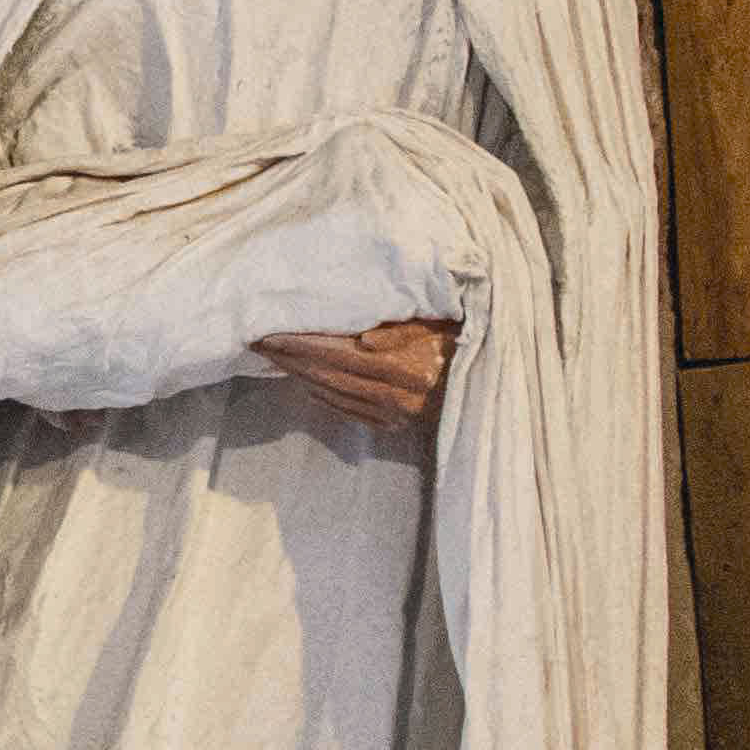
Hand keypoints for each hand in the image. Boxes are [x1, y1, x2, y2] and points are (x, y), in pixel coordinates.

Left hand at [255, 316, 456, 431]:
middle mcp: (394, 396)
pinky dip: (323, 397)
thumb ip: (401, 332)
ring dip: (300, 377)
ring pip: (334, 395)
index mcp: (403, 368)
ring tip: (275, 360)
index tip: (269, 334)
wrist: (490, 380)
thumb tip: (363, 341)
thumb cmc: (461, 339)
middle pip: (329, 375)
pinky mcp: (394, 425)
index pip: (336, 354)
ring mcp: (393, 415)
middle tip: (259, 344)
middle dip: (290, 359)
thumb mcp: (436, 324)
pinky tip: (306, 385)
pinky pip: (349, 412)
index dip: (300, 344)